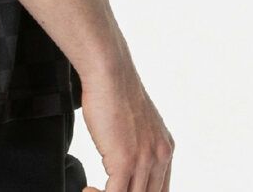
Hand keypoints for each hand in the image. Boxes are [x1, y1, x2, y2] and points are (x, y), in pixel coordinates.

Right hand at [78, 65, 174, 191]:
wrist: (109, 72)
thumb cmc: (115, 90)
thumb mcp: (138, 122)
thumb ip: (140, 144)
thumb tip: (126, 158)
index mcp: (165, 149)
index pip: (161, 189)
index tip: (120, 189)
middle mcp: (160, 156)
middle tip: (104, 190)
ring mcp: (144, 160)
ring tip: (93, 191)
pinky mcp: (125, 161)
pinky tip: (87, 189)